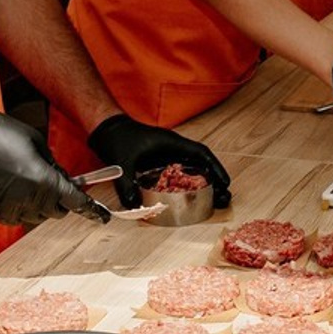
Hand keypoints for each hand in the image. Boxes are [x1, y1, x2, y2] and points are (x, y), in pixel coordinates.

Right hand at [0, 106, 110, 225]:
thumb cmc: (1, 134)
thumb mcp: (37, 144)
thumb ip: (53, 166)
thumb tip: (62, 179)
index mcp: (43, 181)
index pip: (74, 201)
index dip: (91, 209)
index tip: (102, 216)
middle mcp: (28, 199)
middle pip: (57, 211)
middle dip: (63, 201)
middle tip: (60, 186)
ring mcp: (9, 207)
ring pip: (36, 216)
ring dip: (42, 205)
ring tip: (33, 183)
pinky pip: (16, 216)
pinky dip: (23, 208)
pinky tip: (18, 191)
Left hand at [88, 114, 230, 208]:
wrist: (106, 129)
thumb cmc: (118, 138)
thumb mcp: (122, 162)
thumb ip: (127, 183)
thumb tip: (133, 204)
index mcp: (172, 143)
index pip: (201, 154)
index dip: (215, 167)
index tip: (225, 182)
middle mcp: (173, 149)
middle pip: (201, 164)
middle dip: (214, 180)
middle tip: (224, 197)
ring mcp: (166, 155)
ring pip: (191, 169)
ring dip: (203, 183)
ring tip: (213, 199)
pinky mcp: (158, 162)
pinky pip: (178, 173)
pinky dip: (187, 184)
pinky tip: (189, 197)